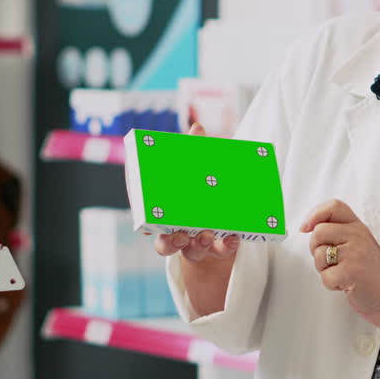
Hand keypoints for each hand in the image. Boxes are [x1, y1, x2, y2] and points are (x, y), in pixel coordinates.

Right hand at [151, 122, 241, 262]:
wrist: (227, 217)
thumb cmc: (204, 192)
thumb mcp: (199, 171)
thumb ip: (195, 152)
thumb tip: (197, 127)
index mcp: (169, 216)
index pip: (152, 223)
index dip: (147, 226)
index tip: (146, 228)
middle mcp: (179, 234)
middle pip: (166, 245)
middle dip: (172, 242)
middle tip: (181, 234)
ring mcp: (199, 243)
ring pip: (191, 252)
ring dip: (198, 245)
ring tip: (206, 235)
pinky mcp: (220, 248)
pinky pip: (221, 251)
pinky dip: (226, 245)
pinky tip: (233, 237)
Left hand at [302, 199, 379, 315]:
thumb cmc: (373, 273)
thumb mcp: (360, 243)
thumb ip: (339, 233)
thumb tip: (309, 227)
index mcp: (358, 227)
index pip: (333, 207)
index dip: (315, 214)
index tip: (307, 227)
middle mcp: (358, 236)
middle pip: (319, 232)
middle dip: (316, 249)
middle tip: (330, 260)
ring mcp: (355, 253)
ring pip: (319, 254)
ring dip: (324, 269)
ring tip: (341, 272)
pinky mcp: (351, 272)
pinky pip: (325, 277)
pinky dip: (331, 285)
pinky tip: (345, 283)